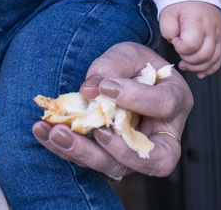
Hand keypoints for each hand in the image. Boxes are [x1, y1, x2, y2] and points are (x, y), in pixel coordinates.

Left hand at [32, 42, 191, 179]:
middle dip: (114, 150)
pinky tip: (44, 132)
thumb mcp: (127, 54)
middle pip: (149, 158)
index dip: (136, 99)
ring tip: (54, 133)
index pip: (163, 105)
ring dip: (82, 152)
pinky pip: (91, 161)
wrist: (124, 76)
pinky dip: (66, 149)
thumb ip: (112, 66)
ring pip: (116, 166)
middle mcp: (162, 136)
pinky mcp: (111, 158)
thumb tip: (90, 90)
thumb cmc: (133, 64)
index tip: (107, 87)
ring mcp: (136, 152)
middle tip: (85, 131)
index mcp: (175, 101)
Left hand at [159, 1, 220, 76]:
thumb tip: (176, 42)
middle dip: (188, 59)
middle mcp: (212, 29)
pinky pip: (219, 59)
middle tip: (179, 52)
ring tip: (185, 64)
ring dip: (198, 67)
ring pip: (213, 60)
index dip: (180, 47)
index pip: (191, 44)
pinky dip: (210, 68)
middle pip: (204, 55)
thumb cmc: (180, 5)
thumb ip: (168, 30)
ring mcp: (219, 35)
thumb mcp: (167, 13)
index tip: (175, 40)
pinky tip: (200, 73)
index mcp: (197, 21)